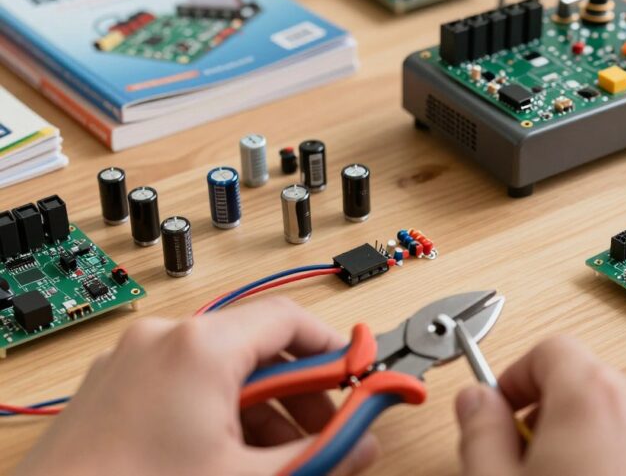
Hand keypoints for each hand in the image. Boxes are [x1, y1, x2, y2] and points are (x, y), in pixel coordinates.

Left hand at [15, 297, 378, 475]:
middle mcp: (163, 340)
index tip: (360, 377)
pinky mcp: (110, 390)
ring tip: (276, 459)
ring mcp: (130, 363)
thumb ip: (321, 455)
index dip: (336, 351)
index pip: (292, 321)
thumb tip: (361, 443)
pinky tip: (229, 458)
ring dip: (260, 410)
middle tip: (327, 432)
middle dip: (300, 393)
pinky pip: (182, 386)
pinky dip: (218, 414)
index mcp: (201, 346)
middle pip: (257, 347)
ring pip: (220, 371)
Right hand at [455, 336, 625, 475]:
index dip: (515, 377)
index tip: (499, 409)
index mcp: (594, 396)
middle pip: (587, 383)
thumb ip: (480, 433)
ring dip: (592, 441)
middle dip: (552, 414)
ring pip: (623, 417)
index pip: (549, 348)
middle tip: (528, 461)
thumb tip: (477, 401)